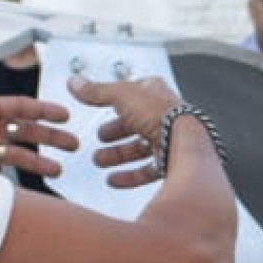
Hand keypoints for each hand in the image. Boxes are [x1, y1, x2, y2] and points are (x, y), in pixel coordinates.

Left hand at [0, 91, 78, 178]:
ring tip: (60, 170)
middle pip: (26, 129)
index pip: (19, 107)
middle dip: (51, 135)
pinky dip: (22, 176)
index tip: (65, 115)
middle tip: (74, 143)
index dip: (43, 110)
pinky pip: (6, 170)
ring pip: (21, 152)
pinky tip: (36, 183)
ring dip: (41, 160)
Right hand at [70, 74, 193, 189]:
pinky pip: (149, 171)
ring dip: (119, 154)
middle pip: (137, 123)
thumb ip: (98, 91)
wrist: (186, 144)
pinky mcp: (173, 164)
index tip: (102, 104)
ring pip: (141, 148)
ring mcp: (171, 140)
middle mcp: (166, 116)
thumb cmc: (163, 116)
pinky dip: (130, 176)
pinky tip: (115, 179)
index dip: (116, 99)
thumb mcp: (123, 96)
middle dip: (116, 132)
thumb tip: (76, 82)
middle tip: (100, 137)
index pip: (134, 94)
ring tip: (100, 160)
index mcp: (157, 95)